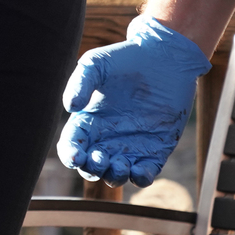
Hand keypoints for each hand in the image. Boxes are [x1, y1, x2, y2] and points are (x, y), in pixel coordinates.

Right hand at [57, 16, 209, 186]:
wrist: (164, 56)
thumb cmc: (125, 58)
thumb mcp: (96, 64)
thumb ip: (79, 84)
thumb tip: (70, 108)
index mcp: (89, 120)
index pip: (73, 145)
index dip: (70, 155)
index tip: (75, 155)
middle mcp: (107, 137)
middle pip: (91, 166)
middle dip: (91, 169)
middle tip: (99, 159)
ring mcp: (131, 145)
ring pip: (117, 174)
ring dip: (114, 176)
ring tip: (119, 165)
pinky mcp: (156, 149)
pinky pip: (145, 172)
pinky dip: (140, 178)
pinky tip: (139, 170)